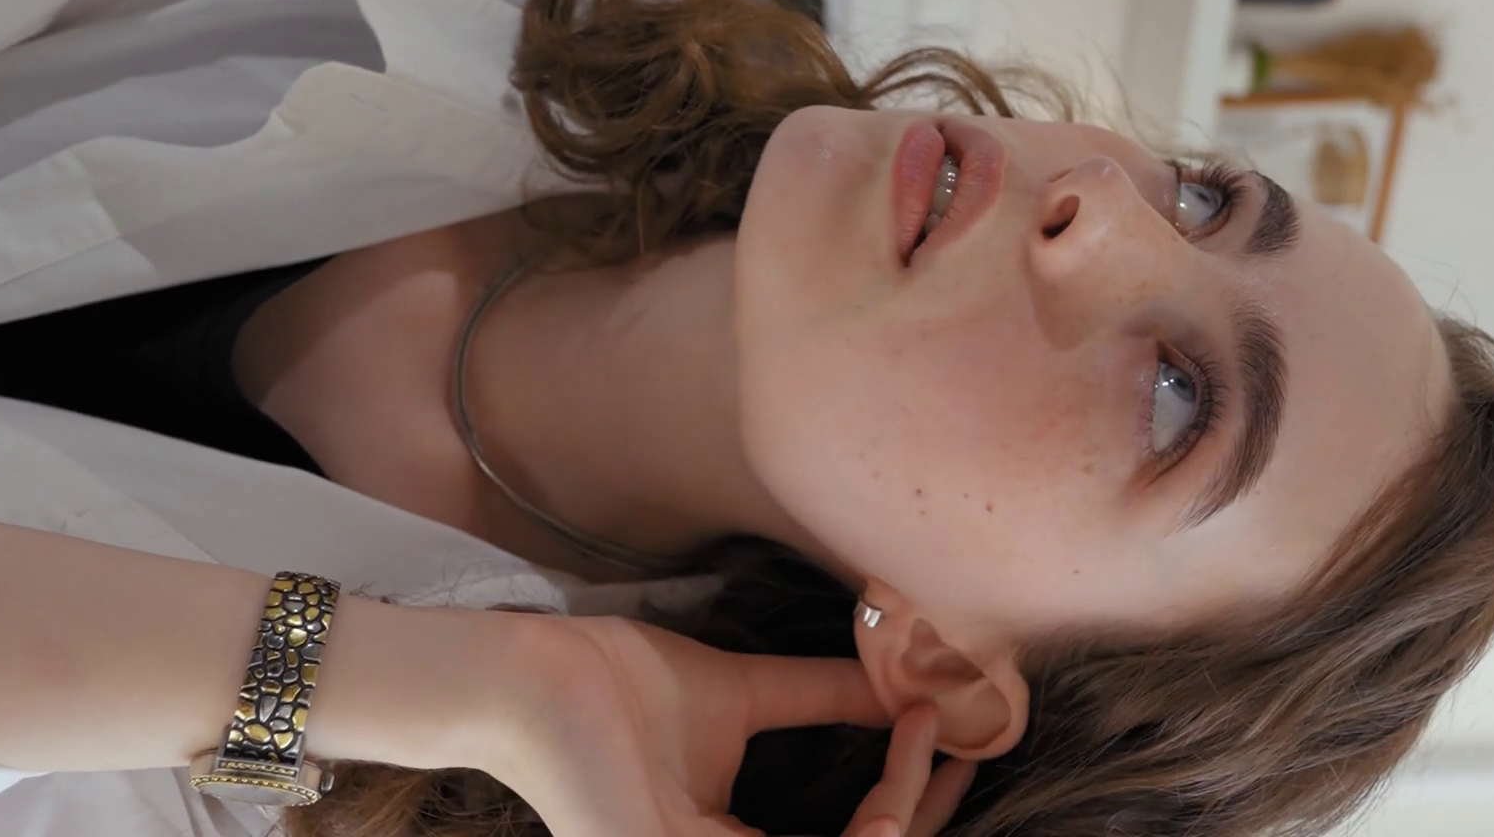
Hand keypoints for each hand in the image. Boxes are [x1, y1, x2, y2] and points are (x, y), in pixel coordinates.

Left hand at [472, 615, 973, 836]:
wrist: (539, 671)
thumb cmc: (624, 687)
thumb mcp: (747, 695)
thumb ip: (822, 699)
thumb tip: (902, 681)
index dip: (906, 801)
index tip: (946, 736)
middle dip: (916, 814)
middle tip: (955, 750)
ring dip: (895, 826)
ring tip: (918, 752)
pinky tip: (885, 810)